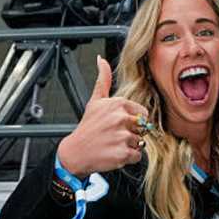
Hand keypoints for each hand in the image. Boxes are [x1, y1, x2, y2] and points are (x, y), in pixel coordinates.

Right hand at [57, 56, 150, 177]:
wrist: (75, 152)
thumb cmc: (88, 127)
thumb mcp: (95, 101)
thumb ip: (103, 80)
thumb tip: (101, 60)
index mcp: (118, 104)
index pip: (143, 113)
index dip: (133, 121)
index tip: (118, 124)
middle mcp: (121, 118)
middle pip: (143, 128)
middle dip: (133, 133)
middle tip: (115, 135)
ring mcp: (122, 137)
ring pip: (141, 142)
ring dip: (130, 145)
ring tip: (114, 144)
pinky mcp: (123, 153)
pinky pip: (137, 155)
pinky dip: (128, 157)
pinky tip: (115, 153)